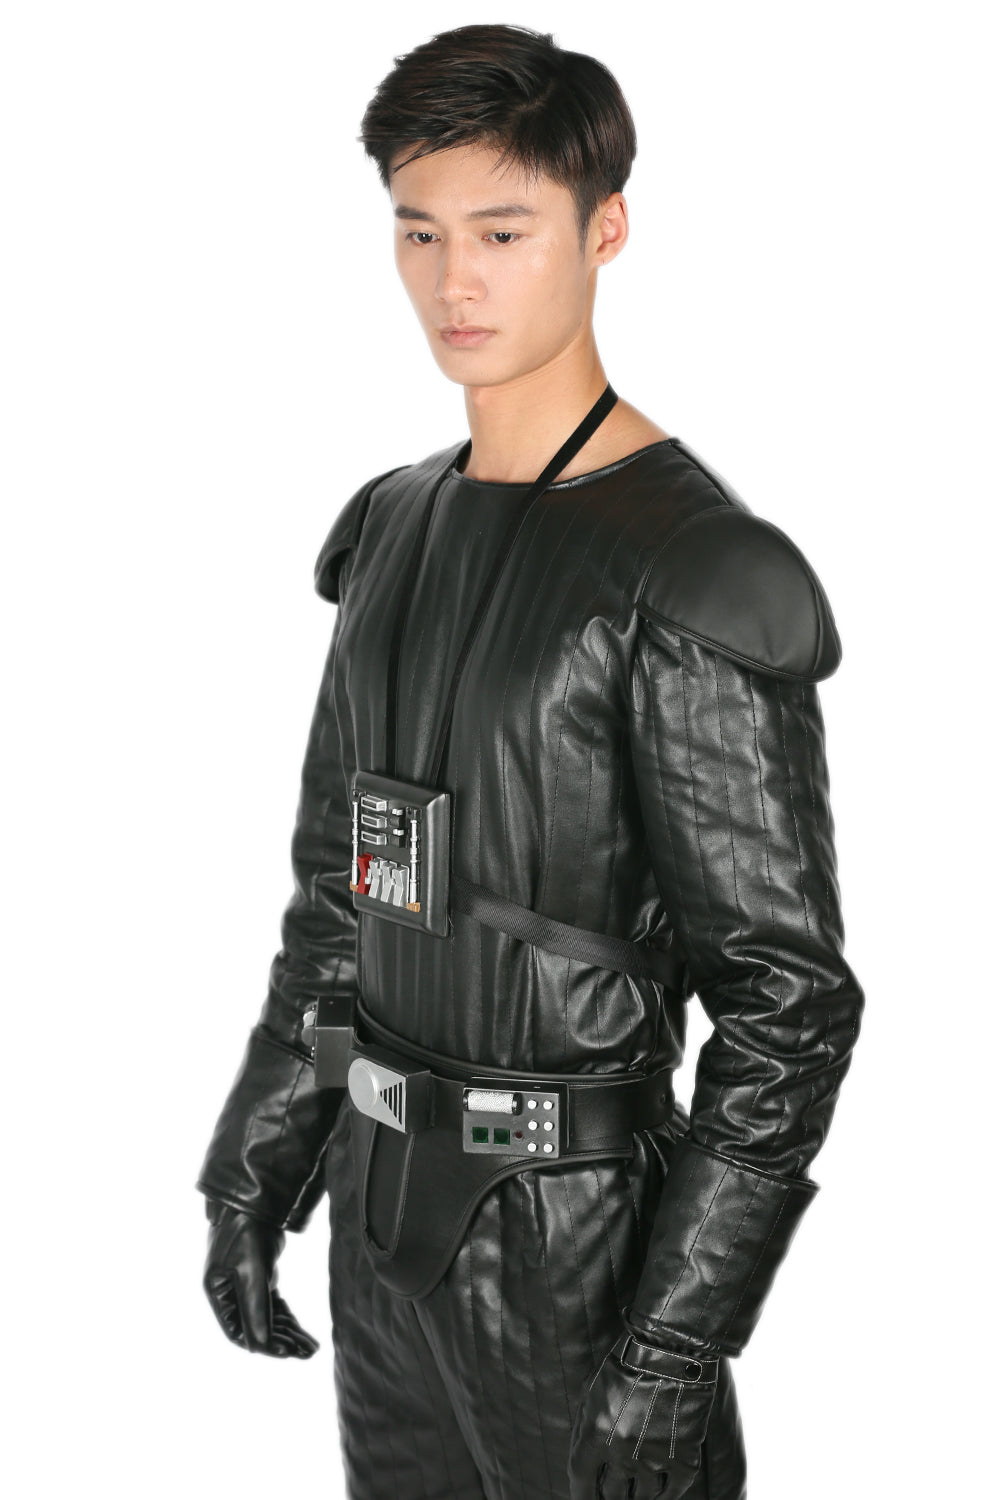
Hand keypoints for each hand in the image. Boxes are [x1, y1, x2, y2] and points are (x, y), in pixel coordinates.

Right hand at [202, 1200, 319, 1357]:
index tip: (287, 1353)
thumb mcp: (250, 1271)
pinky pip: (275, 1307)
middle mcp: (230, 1293)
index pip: (239, 1331)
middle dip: (282, 1341)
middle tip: (307, 1352)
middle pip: (256, 1327)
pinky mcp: (261, 1277)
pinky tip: (304, 1333)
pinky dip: (289, 1320)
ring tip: (311, 1347)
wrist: (255, 1200)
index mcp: (218, 1294)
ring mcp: (246, 1286)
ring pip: (268, 1319)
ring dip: (289, 1333)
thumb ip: (255, 1309)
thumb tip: (260, 1348)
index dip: (263, 1344)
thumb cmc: (245, 1232)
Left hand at [568, 1326, 718, 1498]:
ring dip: (638, 1497)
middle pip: (612, 1496)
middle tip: (613, 1495)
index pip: (582, 1485)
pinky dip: (665, 1495)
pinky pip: (672, 1492)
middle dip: (610, 1497)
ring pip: (643, 1499)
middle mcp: (623, 1454)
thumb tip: (583, 1461)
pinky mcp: (684, 1460)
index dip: (582, 1497)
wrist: (672, 1350)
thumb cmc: (628, 1364)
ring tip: (636, 1493)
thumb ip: (585, 1428)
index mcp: (596, 1436)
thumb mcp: (593, 1390)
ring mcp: (655, 1459)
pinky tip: (661, 1490)